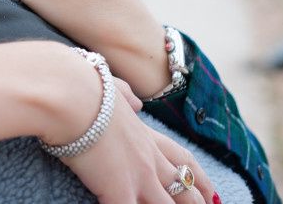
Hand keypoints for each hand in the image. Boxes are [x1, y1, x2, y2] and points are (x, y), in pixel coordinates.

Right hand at [59, 91, 215, 203]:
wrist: (71, 96)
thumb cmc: (84, 90)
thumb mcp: (112, 89)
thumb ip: (126, 97)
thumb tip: (135, 103)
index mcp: (145, 134)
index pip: (180, 158)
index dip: (198, 176)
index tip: (211, 190)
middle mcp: (148, 158)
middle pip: (183, 188)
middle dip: (195, 202)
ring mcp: (138, 177)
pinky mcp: (119, 190)